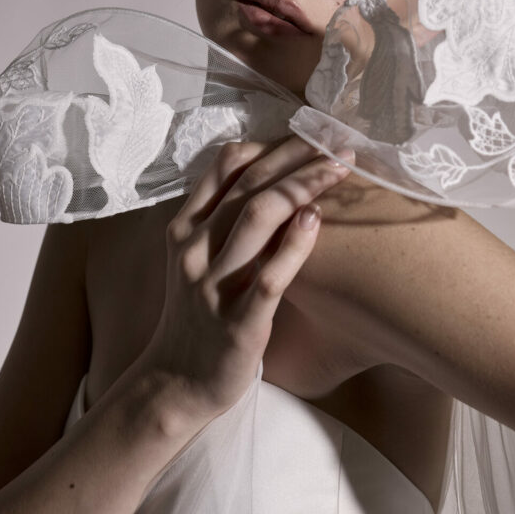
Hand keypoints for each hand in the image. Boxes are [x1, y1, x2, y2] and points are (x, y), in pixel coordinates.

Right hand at [140, 137, 352, 427]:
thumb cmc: (196, 314)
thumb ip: (220, 218)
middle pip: (250, 183)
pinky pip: (271, 275)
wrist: (174, 383)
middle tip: (338, 139)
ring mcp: (214, 285)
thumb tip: (270, 174)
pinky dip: (296, 243)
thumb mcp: (196, 257)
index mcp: (184, 228)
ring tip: (340, 167)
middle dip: (297, 155)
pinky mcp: (238, 322)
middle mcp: (195, 249)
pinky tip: (317, 220)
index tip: (310, 130)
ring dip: (304, 185)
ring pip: (258, 216)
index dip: (271, 142)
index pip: (226, 166)